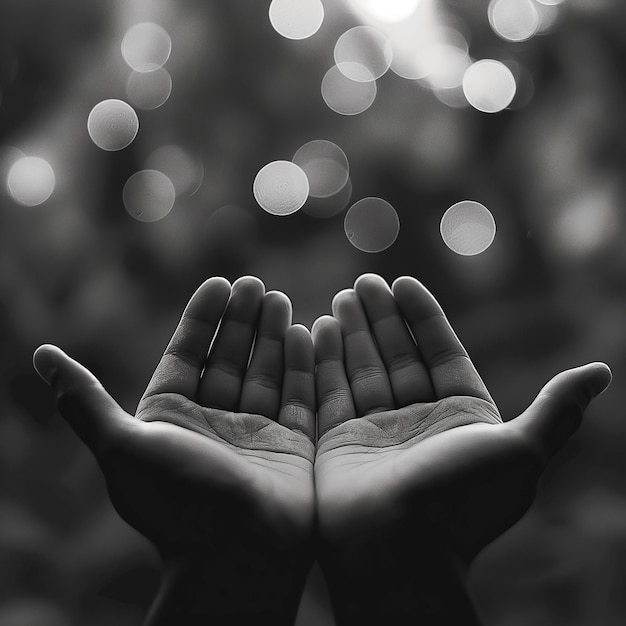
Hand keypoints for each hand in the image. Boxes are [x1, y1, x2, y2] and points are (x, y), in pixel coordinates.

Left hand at [33, 276, 315, 625]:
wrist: (238, 558)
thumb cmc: (178, 503)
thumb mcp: (122, 446)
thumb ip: (84, 400)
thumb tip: (40, 354)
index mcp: (172, 419)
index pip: (187, 355)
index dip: (202, 318)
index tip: (219, 282)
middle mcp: (213, 423)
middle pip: (227, 358)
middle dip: (241, 320)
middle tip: (254, 284)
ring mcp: (255, 433)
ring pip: (263, 371)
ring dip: (270, 334)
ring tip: (277, 298)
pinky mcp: (292, 444)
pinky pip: (297, 395)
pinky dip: (299, 365)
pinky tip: (303, 332)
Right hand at [312, 273, 610, 624]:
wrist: (399, 552)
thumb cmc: (461, 501)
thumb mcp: (522, 451)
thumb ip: (557, 408)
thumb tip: (603, 369)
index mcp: (460, 419)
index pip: (440, 353)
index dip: (423, 317)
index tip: (404, 283)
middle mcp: (418, 423)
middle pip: (399, 355)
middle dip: (382, 317)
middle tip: (364, 280)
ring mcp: (376, 432)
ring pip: (364, 369)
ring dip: (353, 331)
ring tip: (343, 295)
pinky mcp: (339, 442)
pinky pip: (331, 391)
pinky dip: (326, 360)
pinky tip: (320, 327)